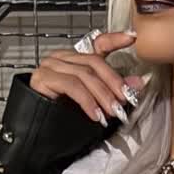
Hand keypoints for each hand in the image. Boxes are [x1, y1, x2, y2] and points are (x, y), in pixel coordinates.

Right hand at [28, 30, 144, 127]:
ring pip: (84, 74)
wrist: (37, 135)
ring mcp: (50, 66)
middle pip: (94, 62)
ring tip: (112, 112)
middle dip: (112, 82)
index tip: (131, 38)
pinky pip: (71, 85)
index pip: (98, 43)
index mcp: (75, 60)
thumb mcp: (95, 103)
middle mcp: (62, 58)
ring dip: (102, 95)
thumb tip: (137, 83)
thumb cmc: (62, 117)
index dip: (115, 39)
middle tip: (124, 100)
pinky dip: (87, 101)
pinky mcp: (43, 78)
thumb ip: (114, 90)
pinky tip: (95, 114)